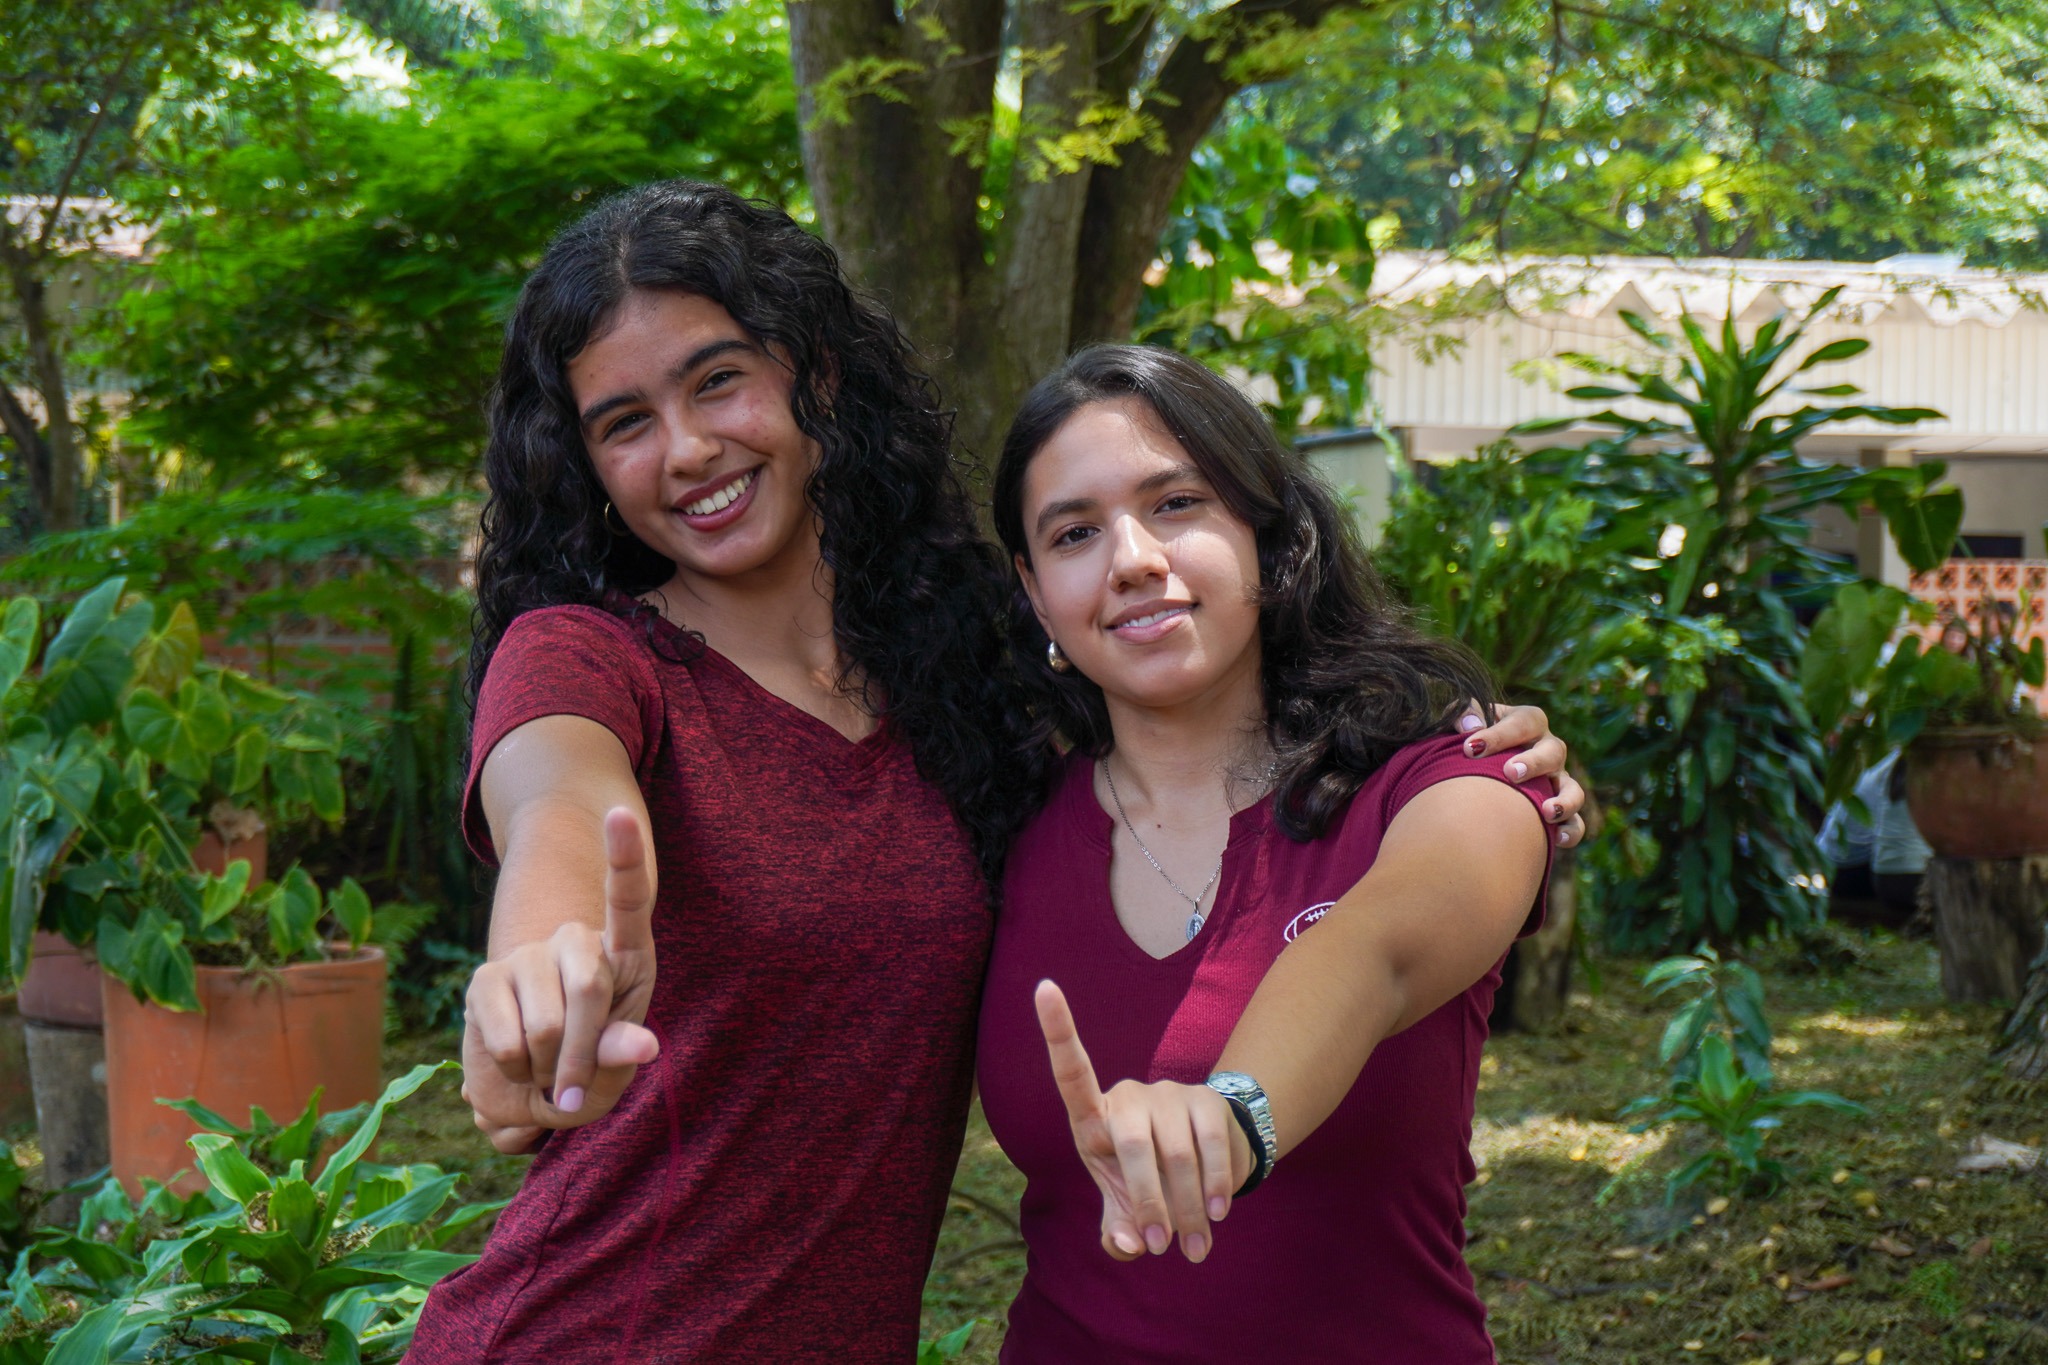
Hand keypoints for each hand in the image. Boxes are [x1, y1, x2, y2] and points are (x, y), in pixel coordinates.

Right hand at [462, 807, 660, 1152]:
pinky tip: (520, 1066)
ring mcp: (527, 956)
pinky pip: (503, 1037)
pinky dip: (514, 1070)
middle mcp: (574, 941)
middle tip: (576, 1097)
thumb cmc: (595, 1059)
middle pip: (588, 990)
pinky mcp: (486, 980)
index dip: (623, 856)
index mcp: (623, 950)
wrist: (538, 1073)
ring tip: (550, 1073)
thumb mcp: (619, 1058)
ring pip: (543, 1025)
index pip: (627, 896)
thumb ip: (623, 1049)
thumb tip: (645, 1046)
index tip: (620, 813)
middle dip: (583, 1059)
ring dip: (547, 1071)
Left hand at [1035, 980, 1248, 1264]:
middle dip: (1150, 1204)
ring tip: (1193, 1248)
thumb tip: (1127, 1242)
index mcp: (1093, 1118)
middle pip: (1132, 1148)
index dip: (1057, 1030)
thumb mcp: (1123, 1210)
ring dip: (1188, 1211)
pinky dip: (1214, 1189)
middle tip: (1164, 1248)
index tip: (1043, 986)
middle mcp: (1128, 1096)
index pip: (1071, 1072)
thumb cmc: (1144, 1185)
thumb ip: (1118, 1231)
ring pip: (1177, 1156)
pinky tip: (1216, 1216)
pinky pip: (1212, 1148)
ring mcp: (1169, 1094)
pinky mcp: (1207, 1101)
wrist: (1201, 1168)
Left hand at [1457, 703, 1586, 848]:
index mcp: (1528, 723)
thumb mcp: (1464, 722)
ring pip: (1573, 789)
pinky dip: (1571, 831)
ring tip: (1546, 812)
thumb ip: (1464, 714)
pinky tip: (1557, 839)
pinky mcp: (1560, 810)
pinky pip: (1575, 823)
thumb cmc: (1470, 741)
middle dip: (1533, 763)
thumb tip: (1469, 727)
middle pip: (1553, 752)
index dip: (1498, 734)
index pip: (1522, 723)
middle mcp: (1548, 749)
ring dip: (1564, 800)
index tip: (1470, 749)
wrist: (1476, 771)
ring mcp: (1558, 780)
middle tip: (1510, 773)